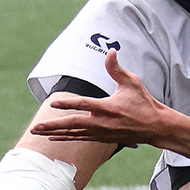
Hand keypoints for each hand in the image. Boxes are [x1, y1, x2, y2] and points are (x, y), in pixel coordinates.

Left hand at [30, 50, 169, 145]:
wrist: (154, 127)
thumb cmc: (143, 103)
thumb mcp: (132, 82)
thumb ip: (117, 69)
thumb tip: (110, 52)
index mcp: (108, 107)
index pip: (84, 104)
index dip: (68, 103)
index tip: (52, 102)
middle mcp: (101, 123)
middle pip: (72, 124)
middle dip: (52, 125)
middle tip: (36, 127)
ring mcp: (100, 132)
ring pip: (73, 134)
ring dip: (54, 132)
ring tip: (37, 132)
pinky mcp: (101, 138)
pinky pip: (79, 138)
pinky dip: (65, 137)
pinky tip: (53, 137)